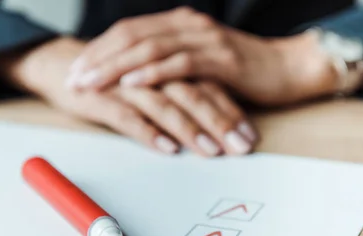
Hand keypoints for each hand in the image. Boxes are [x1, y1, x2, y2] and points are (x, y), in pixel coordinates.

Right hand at [0, 37, 256, 155]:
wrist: (64, 65)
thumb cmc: (117, 78)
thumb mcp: (154, 81)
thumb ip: (182, 92)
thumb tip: (215, 119)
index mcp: (168, 65)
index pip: (208, 86)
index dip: (231, 111)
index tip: (249, 136)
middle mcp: (152, 71)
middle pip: (193, 94)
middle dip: (220, 123)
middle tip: (240, 148)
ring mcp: (126, 84)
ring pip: (165, 105)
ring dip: (190, 129)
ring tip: (210, 151)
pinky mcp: (102, 99)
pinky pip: (129, 117)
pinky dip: (149, 133)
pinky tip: (167, 149)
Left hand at [65, 7, 338, 105]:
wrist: (290, 68)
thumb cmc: (246, 71)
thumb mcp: (203, 64)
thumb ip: (175, 65)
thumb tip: (144, 80)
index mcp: (181, 24)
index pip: (129, 32)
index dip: (99, 50)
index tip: (76, 69)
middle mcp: (188, 25)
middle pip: (131, 36)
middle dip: (97, 58)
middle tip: (72, 78)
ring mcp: (204, 40)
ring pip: (148, 48)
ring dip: (115, 66)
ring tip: (89, 83)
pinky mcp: (220, 59)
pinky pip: (179, 64)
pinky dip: (151, 73)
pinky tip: (130, 83)